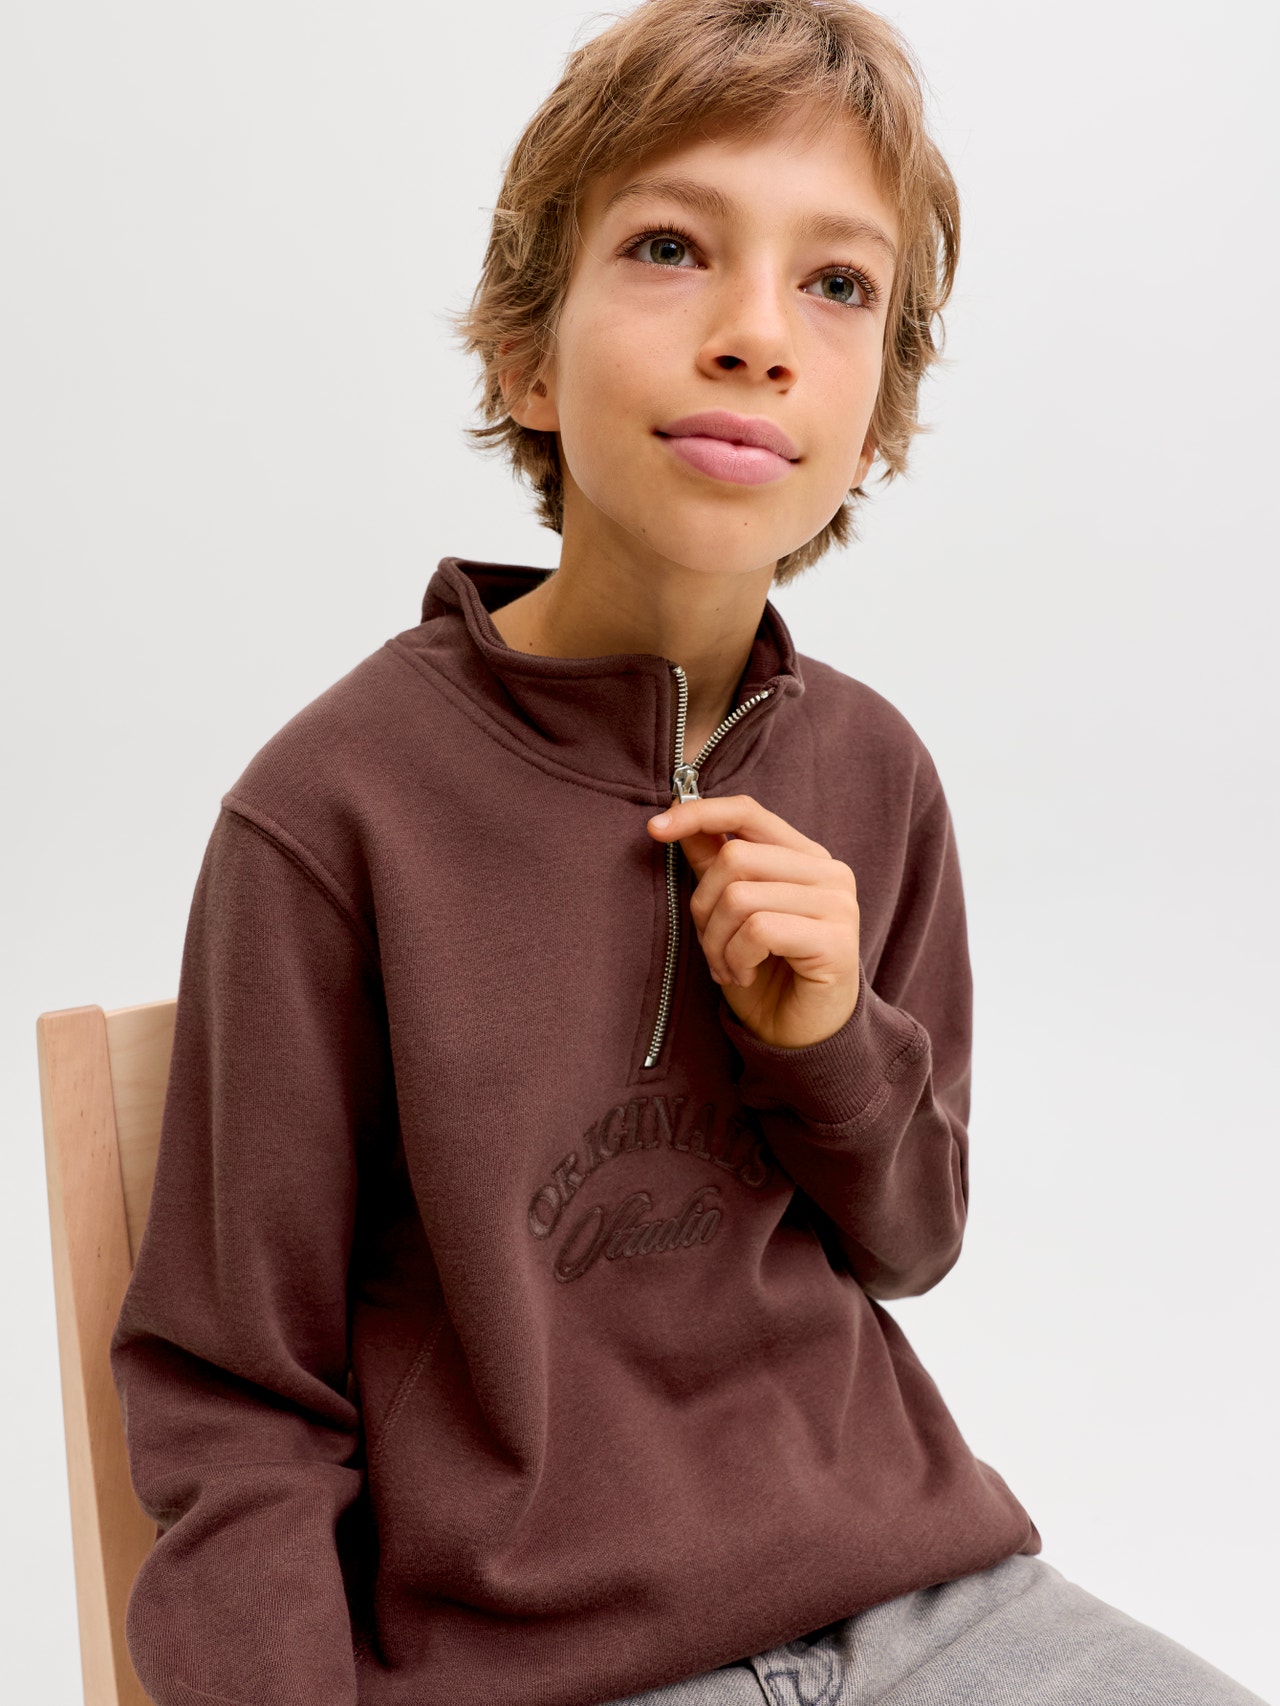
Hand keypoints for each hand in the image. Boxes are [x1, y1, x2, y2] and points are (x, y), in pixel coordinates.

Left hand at [647, 794, 860, 1049]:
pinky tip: (746, 975)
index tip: (655, 829)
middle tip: (710, 945)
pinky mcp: (836, 941)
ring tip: (728, 966)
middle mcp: (829, 872)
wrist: (802, 1037)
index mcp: (806, 856)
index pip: (749, 812)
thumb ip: (713, 864)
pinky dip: (737, 957)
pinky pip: (758, 930)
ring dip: (717, 941)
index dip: (699, 813)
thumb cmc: (768, 973)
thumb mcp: (730, 913)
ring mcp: (838, 905)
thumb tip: (674, 820)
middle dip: (704, 906)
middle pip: (735, 857)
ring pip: (740, 896)